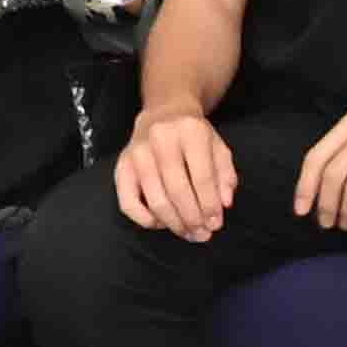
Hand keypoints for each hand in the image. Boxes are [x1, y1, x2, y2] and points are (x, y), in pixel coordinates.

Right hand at [112, 110, 239, 236]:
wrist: (163, 112)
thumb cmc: (194, 135)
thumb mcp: (218, 147)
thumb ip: (225, 175)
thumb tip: (223, 204)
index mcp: (190, 131)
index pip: (202, 177)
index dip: (210, 205)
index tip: (216, 223)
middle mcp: (161, 139)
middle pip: (177, 191)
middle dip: (193, 218)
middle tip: (202, 234)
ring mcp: (137, 153)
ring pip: (155, 200)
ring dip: (174, 223)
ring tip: (188, 233)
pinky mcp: (121, 167)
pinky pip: (128, 203)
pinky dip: (144, 220)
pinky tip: (161, 223)